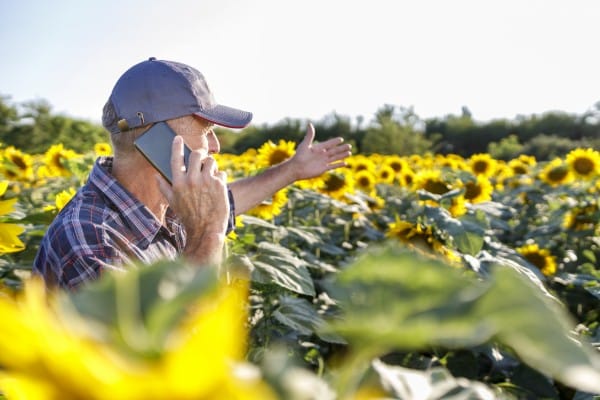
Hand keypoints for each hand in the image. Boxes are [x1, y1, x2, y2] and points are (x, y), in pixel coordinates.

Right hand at [157, 136, 228, 263]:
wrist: (206, 229)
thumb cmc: (188, 216)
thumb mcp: (172, 203)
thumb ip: (163, 187)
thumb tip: (156, 175)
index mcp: (178, 182)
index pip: (176, 158)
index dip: (177, 145)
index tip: (178, 138)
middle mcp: (192, 179)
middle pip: (197, 154)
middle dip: (200, 154)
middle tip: (201, 157)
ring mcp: (207, 181)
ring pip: (211, 161)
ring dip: (211, 165)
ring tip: (210, 173)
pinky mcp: (220, 184)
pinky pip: (221, 172)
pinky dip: (219, 177)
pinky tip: (217, 186)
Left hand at [290, 123, 351, 180]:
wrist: (297, 169)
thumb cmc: (299, 156)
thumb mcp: (305, 144)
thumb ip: (309, 135)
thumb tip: (310, 123)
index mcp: (318, 148)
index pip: (329, 144)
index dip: (334, 141)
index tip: (341, 139)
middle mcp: (322, 155)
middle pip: (334, 151)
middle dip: (342, 148)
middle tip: (349, 145)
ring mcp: (323, 162)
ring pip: (335, 158)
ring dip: (342, 155)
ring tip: (350, 153)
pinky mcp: (323, 169)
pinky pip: (333, 166)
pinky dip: (339, 164)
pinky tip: (345, 163)